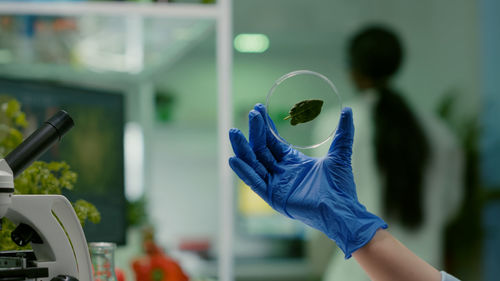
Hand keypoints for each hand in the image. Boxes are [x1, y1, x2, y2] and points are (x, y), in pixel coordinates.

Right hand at [228, 104, 386, 257]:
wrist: (341, 208)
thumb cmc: (341, 186)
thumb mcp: (340, 154)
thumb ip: (343, 133)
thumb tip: (348, 110)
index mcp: (293, 162)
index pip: (274, 141)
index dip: (266, 126)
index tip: (259, 109)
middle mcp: (282, 172)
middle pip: (262, 149)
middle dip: (256, 131)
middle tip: (252, 113)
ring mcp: (276, 185)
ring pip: (254, 163)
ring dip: (243, 148)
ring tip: (233, 131)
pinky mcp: (273, 197)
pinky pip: (255, 183)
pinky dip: (244, 172)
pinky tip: (233, 159)